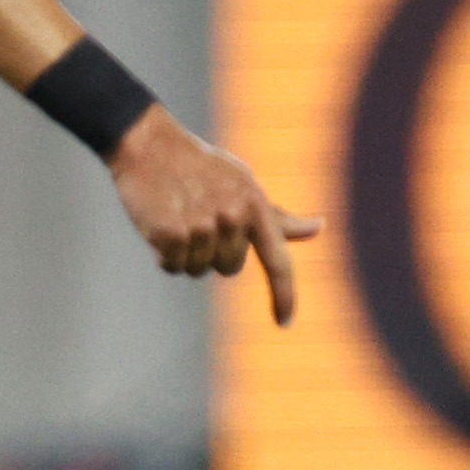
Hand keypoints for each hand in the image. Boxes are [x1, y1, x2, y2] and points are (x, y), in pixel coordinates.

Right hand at [107, 109, 321, 317]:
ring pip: (198, 269)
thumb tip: (319, 228)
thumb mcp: (245, 185)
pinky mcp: (172, 234)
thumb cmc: (203, 169)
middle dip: (214, 252)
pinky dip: (165, 255)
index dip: (284, 295)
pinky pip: (173, 267)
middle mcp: (233, 216)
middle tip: (199, 216)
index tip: (285, 322)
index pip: (278, 261)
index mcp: (255, 204)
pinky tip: (161, 224)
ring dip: (187, 252)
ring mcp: (202, 225)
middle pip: (229, 268)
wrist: (151, 146)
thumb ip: (277, 217)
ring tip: (179, 215)